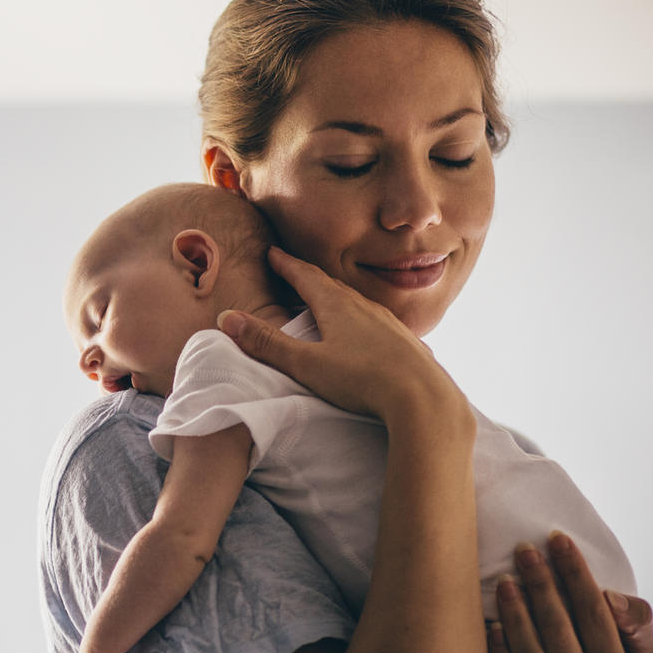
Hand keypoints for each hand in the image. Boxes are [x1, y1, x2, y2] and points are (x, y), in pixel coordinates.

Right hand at [216, 247, 463, 422]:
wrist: (424, 399)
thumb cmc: (362, 380)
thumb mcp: (306, 364)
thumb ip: (267, 343)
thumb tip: (228, 319)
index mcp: (337, 306)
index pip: (305, 276)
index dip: (286, 264)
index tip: (273, 253)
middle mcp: (365, 307)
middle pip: (331, 285)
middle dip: (309, 278)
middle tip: (293, 273)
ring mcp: (389, 324)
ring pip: (357, 303)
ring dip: (336, 299)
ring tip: (325, 303)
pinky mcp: (405, 343)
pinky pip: (377, 323)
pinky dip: (361, 320)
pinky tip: (364, 334)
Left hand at [489, 532, 652, 652]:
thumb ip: (637, 620)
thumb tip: (611, 597)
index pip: (594, 614)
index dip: (575, 574)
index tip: (557, 539)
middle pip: (559, 631)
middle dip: (541, 586)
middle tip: (523, 550)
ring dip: (516, 617)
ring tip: (504, 581)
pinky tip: (490, 625)